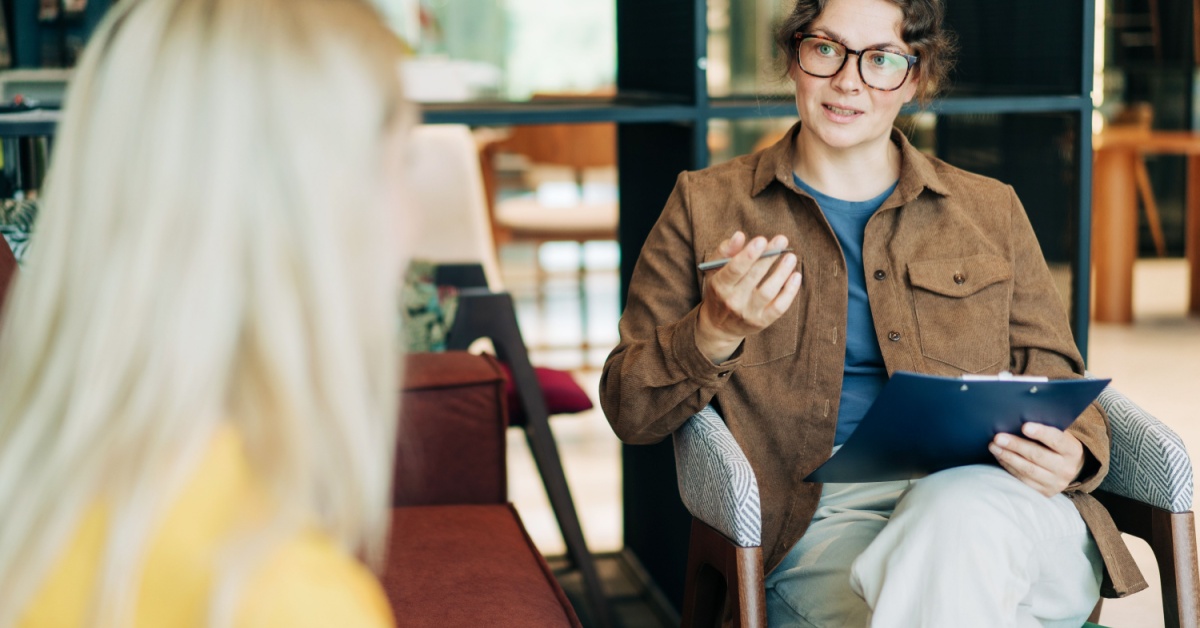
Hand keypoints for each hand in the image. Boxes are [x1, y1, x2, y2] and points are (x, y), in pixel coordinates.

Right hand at [695, 232, 801, 362]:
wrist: (718, 326)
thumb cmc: (719, 290)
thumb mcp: (714, 270)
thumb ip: (725, 251)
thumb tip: (739, 235)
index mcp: (719, 285)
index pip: (734, 269)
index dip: (748, 255)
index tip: (762, 240)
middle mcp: (733, 301)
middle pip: (754, 277)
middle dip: (769, 257)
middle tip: (782, 240)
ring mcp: (748, 313)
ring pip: (768, 292)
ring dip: (781, 273)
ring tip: (790, 257)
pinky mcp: (761, 322)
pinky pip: (779, 307)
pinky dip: (790, 292)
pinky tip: (796, 276)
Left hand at [988, 422, 1084, 496]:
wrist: (1068, 468)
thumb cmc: (1057, 445)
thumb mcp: (1059, 435)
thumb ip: (1045, 428)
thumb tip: (1018, 418)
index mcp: (1073, 450)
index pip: (1057, 440)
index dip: (1041, 433)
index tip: (1024, 426)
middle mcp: (1066, 468)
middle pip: (1038, 455)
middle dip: (1016, 445)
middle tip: (998, 437)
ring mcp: (1055, 483)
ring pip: (1028, 469)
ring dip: (1007, 457)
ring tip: (993, 446)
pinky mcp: (1044, 492)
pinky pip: (1023, 479)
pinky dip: (1009, 467)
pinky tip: (1000, 457)